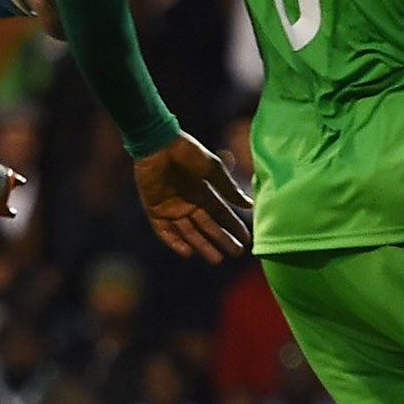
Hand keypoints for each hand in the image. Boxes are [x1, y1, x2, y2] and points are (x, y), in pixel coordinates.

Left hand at [132, 133, 252, 262]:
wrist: (158, 143)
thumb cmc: (186, 152)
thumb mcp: (212, 170)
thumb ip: (228, 188)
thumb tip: (249, 204)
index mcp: (203, 192)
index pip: (221, 214)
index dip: (234, 226)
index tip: (247, 240)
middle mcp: (188, 203)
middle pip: (207, 227)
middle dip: (221, 240)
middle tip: (236, 253)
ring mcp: (170, 207)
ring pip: (188, 232)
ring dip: (201, 245)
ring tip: (217, 260)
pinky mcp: (154, 209)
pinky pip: (164, 230)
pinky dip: (175, 241)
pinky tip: (188, 253)